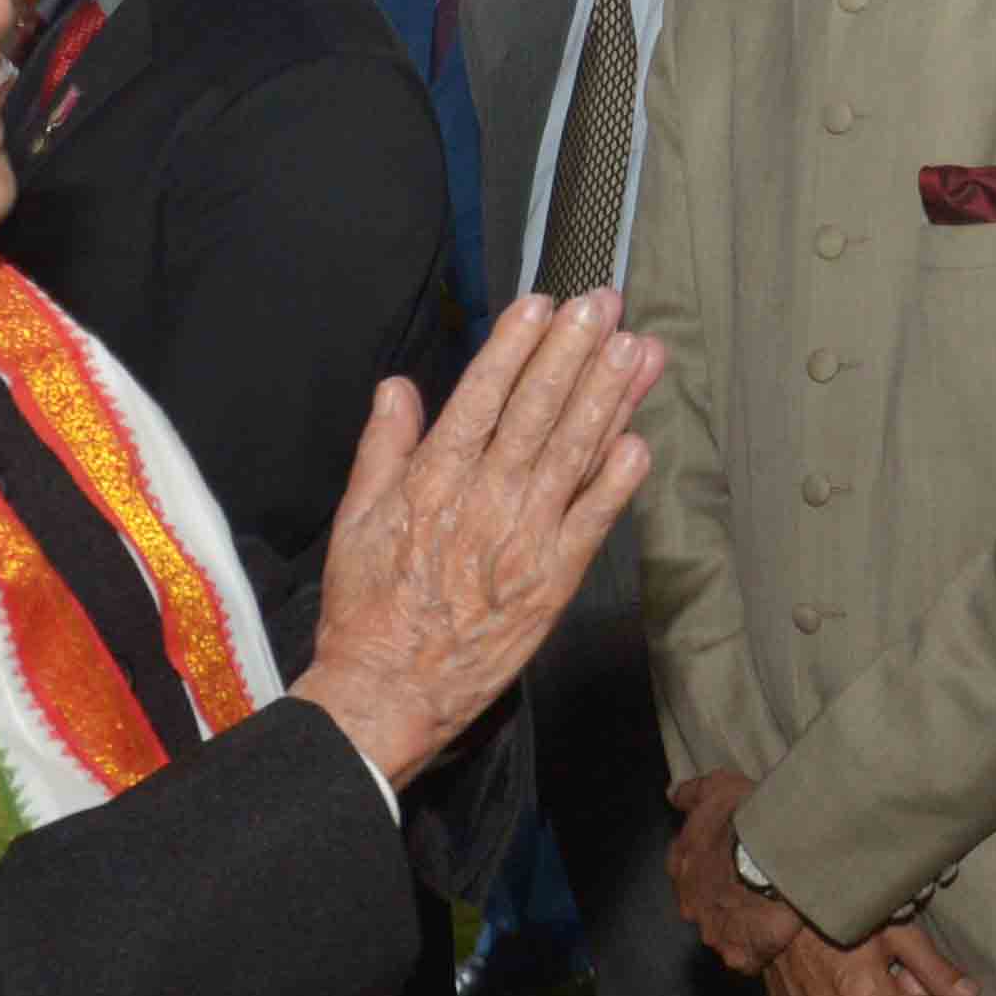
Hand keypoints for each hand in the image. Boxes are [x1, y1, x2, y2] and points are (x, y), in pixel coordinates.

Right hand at [290, 292, 659, 788]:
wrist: (389, 689)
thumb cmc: (368, 609)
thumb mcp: (355, 519)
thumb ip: (382, 448)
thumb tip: (398, 389)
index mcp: (433, 478)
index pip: (482, 396)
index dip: (517, 346)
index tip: (544, 305)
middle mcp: (484, 498)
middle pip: (537, 411)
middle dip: (574, 352)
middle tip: (605, 305)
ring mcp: (524, 537)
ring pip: (573, 452)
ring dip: (608, 397)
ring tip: (635, 351)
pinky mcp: (553, 579)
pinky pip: (594, 519)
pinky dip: (618, 479)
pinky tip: (641, 440)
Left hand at [665, 770, 803, 973]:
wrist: (778, 862)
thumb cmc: (747, 822)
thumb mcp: (719, 789)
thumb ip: (693, 793)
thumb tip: (673, 796)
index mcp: (682, 864)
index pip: (688, 861)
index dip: (710, 855)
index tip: (733, 850)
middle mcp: (690, 903)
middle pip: (703, 899)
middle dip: (721, 893)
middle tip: (753, 879)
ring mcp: (712, 933)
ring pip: (724, 928)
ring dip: (741, 920)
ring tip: (770, 906)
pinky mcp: (738, 956)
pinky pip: (747, 955)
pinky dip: (757, 947)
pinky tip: (776, 933)